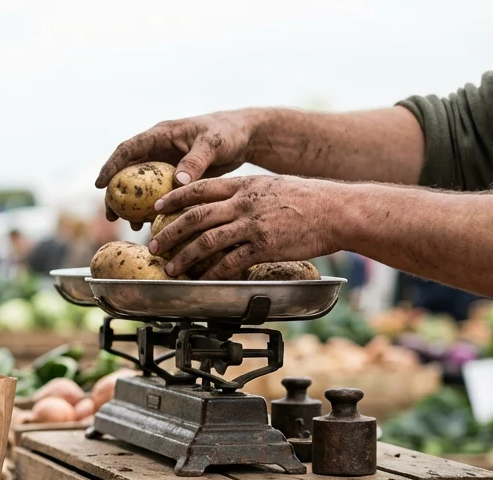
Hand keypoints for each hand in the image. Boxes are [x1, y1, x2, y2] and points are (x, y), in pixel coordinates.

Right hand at [95, 110, 263, 228]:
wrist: (242, 137)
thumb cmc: (227, 133)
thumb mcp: (213, 144)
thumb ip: (196, 161)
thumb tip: (178, 183)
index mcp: (161, 135)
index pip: (129, 149)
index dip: (112, 166)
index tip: (100, 184)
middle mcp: (158, 150)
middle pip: (127, 172)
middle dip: (116, 193)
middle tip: (110, 214)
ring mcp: (164, 165)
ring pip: (140, 186)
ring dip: (132, 205)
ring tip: (129, 225)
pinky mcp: (174, 178)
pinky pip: (158, 195)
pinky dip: (153, 209)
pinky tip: (152, 226)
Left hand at [150, 175, 342, 279]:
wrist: (339, 211)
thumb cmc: (310, 200)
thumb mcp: (273, 186)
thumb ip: (247, 194)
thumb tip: (226, 204)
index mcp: (244, 185)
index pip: (199, 188)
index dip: (174, 198)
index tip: (157, 209)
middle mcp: (244, 202)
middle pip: (195, 216)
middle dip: (169, 232)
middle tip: (154, 245)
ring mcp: (252, 224)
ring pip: (206, 241)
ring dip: (183, 256)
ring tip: (171, 267)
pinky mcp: (264, 246)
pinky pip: (230, 262)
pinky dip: (211, 273)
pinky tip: (202, 280)